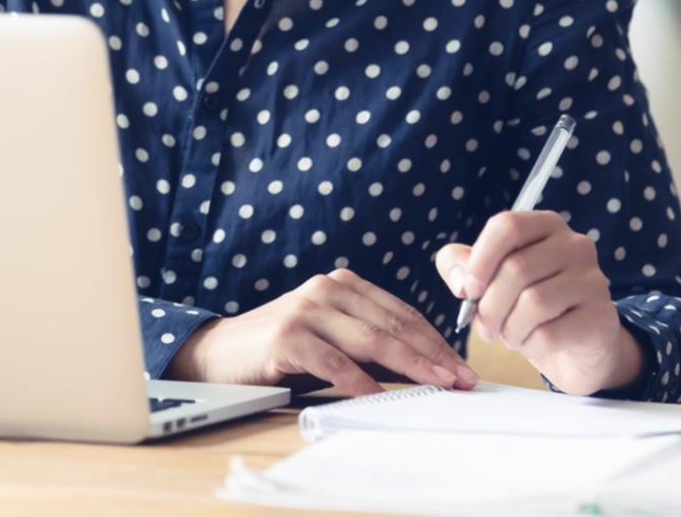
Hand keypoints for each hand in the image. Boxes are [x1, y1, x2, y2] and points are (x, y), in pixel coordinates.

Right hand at [163, 268, 479, 396]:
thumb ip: (368, 345)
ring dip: (410, 365)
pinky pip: (333, 361)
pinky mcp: (287, 336)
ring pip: (371, 339)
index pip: (401, 313)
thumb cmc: (281, 350)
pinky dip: (359, 380)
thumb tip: (423, 369)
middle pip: (393, 324)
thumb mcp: (330, 338)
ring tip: (437, 384)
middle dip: (432, 354)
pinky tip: (378, 395)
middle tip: (461, 378)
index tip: (461, 366)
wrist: (218, 353)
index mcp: (343, 286)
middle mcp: (327, 290)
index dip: (435, 340)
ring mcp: (306, 310)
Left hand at [436, 211, 645, 394]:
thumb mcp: (492, 280)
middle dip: (490, 307)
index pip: (507, 226)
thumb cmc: (530, 306)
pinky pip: (549, 334)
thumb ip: (463, 267)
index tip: (468, 290)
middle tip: (486, 328)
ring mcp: (594, 279)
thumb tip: (460, 279)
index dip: (479, 259)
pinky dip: (530, 346)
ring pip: (533, 303)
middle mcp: (576, 245)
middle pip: (516, 268)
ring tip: (511, 336)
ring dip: (510, 329)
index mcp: (546, 225)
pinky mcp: (601, 317)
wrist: (578, 347)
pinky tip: (533, 345)